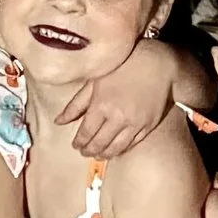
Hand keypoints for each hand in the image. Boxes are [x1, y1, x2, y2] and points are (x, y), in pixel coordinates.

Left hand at [59, 38, 175, 157]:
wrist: (159, 63)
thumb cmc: (124, 67)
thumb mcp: (95, 81)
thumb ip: (75, 104)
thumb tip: (58, 121)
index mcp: (101, 105)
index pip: (85, 133)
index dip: (79, 142)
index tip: (75, 145)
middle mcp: (117, 118)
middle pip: (99, 143)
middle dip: (89, 150)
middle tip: (84, 152)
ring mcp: (135, 123)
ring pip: (116, 148)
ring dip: (104, 154)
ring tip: (98, 154)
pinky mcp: (149, 125)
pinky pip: (132, 144)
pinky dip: (122, 149)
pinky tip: (115, 149)